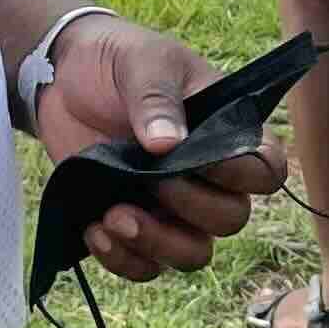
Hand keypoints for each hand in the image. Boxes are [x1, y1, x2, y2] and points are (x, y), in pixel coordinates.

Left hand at [39, 16, 283, 282]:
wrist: (61, 77)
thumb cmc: (116, 61)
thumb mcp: (141, 63)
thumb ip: (156, 100)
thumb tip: (168, 144)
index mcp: (226, 133)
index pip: (266, 170)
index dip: (243, 175)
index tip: (198, 160)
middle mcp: (208, 178)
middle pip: (230, 219)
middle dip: (191, 208)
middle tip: (150, 180)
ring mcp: (171, 207)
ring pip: (193, 254)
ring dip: (158, 244)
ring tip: (114, 217)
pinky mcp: (134, 225)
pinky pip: (146, 266)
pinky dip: (123, 259)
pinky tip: (94, 229)